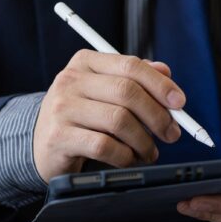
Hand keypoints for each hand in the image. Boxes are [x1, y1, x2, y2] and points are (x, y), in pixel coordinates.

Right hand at [33, 50, 184, 179]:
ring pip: (119, 121)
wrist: (40, 144)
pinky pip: (105, 146)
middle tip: (171, 134)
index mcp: (84, 62)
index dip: (160, 84)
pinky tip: (127, 159)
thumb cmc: (80, 117)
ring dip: (143, 141)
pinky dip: (124, 156)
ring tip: (148, 152)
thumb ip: (132, 79)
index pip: (130, 66)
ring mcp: (62, 108)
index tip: (180, 103)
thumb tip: (165, 71)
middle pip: (127, 92)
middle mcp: (70, 80)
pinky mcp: (59, 136)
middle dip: (157, 116)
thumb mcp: (103, 92)